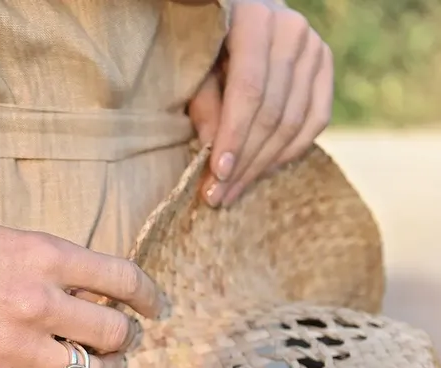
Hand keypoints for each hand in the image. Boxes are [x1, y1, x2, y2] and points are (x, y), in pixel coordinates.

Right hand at [0, 216, 169, 367]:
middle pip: (115, 332)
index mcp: (45, 256)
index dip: (149, 296)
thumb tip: (96, 297)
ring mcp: (14, 345)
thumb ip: (54, 266)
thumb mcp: (7, 239)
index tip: (156, 307)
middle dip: (127, 339)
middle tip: (122, 341)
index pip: (123, 279)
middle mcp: (37, 301)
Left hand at [189, 0, 332, 206]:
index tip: (217, 175)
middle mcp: (293, 31)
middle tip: (219, 196)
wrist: (240, 8)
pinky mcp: (325, 65)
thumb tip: (216, 155)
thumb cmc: (207, 39)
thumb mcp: (195, 64)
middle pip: (273, 111)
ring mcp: (315, 47)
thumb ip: (204, 103)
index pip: (249, 91)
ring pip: (295, 121)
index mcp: (256, 20)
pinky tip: (263, 171)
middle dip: (245, 160)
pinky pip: (316, 119)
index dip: (234, 137)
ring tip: (234, 191)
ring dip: (263, 164)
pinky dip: (290, 151)